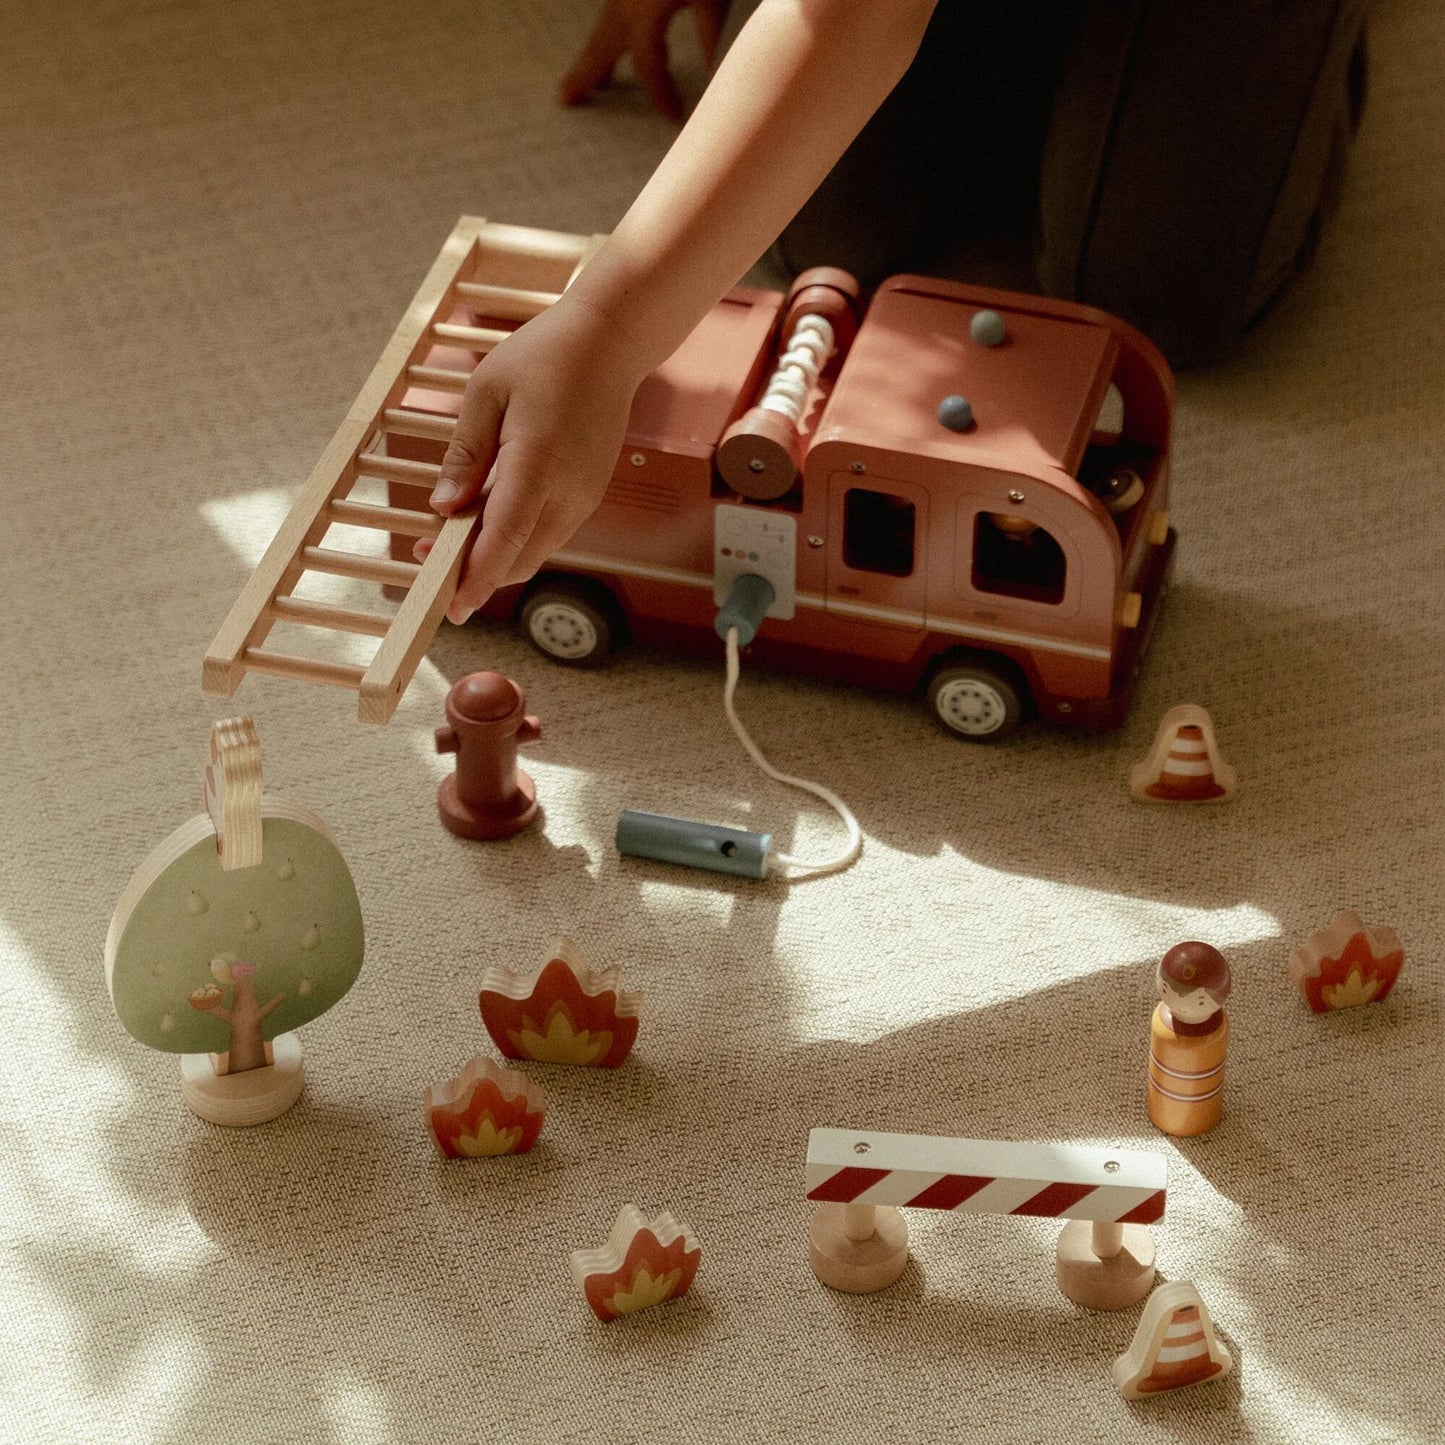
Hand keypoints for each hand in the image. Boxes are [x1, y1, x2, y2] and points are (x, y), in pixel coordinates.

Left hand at [419, 295, 649, 624]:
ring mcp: (584, 496)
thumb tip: (443, 507)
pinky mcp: (588, 494)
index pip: (504, 538)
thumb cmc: (546, 355)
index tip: (450, 605)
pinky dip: (517, 540)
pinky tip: (488, 523)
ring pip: (535, 551)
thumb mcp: (487, 392)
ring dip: (496, 558)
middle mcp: (569, 491)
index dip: (475, 577)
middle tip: (430, 566)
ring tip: (450, 543)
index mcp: (539, 463)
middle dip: (476, 574)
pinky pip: (548, 532)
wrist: (611, 342)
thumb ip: (465, 454)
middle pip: (520, 558)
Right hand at [559, 0, 725, 121]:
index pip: (650, 68)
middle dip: (587, 74)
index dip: (662, 95)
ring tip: (594, 83)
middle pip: (602, 46)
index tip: (676, 119)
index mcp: (643, 14)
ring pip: (605, 26)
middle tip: (565, 98)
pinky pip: (617, 12)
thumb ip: (709, 39)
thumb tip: (712, 80)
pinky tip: (621, 42)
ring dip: (599, 55)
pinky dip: (615, 32)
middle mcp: (625, 2)